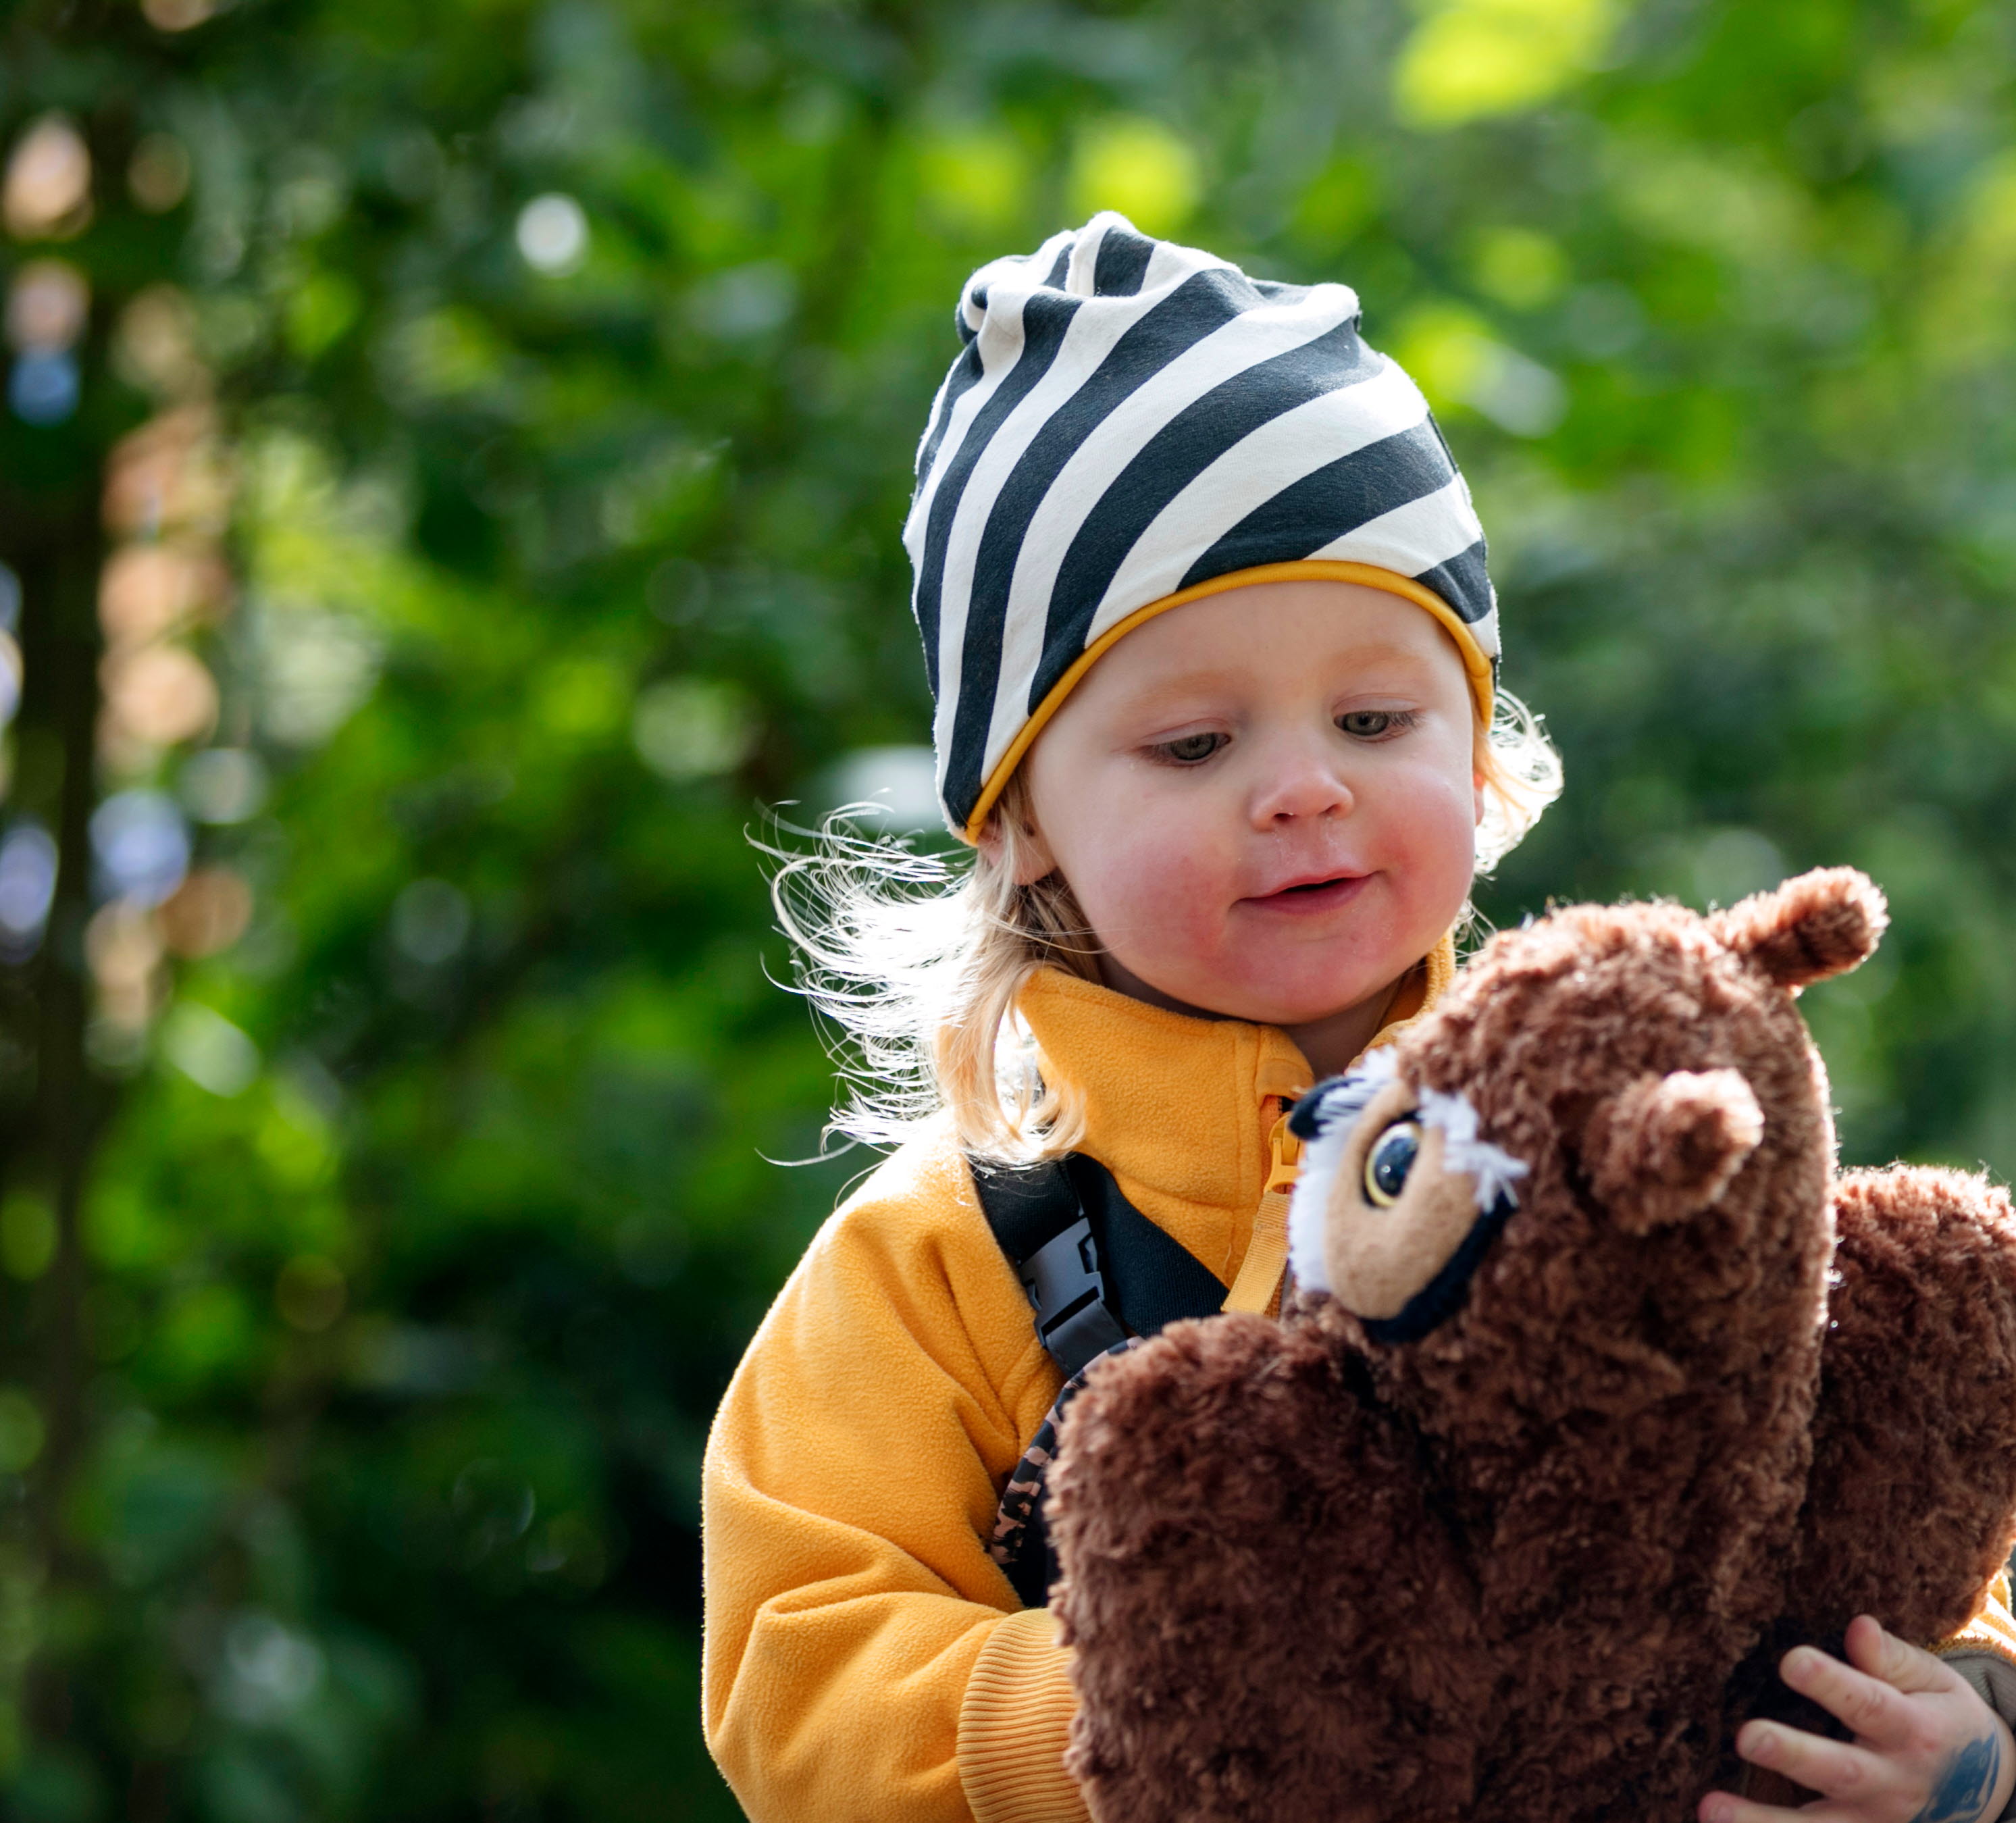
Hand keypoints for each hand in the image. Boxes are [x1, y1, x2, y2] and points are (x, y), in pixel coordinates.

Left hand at [1700, 1615, 2014, 1822]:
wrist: (1987, 1790)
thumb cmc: (1941, 1719)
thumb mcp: (1935, 1684)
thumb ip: (1893, 1659)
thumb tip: (1858, 1628)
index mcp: (1913, 1731)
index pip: (1869, 1705)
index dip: (1831, 1683)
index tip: (1790, 1660)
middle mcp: (1892, 1782)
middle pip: (1840, 1771)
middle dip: (1794, 1756)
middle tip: (1746, 1737)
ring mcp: (1874, 1821)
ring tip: (1710, 1809)